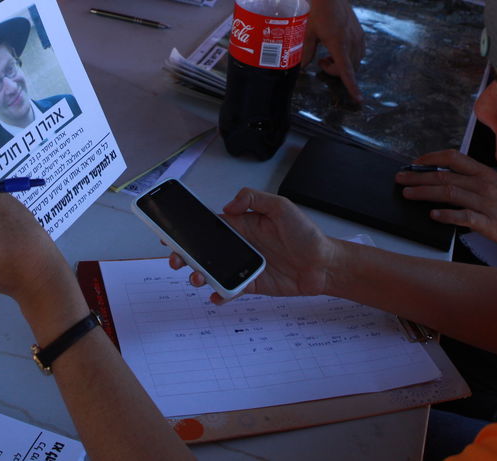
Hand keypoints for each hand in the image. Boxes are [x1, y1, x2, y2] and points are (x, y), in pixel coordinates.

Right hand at [170, 188, 336, 303]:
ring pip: (213, 271)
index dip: (190, 229)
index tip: (171, 232)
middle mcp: (241, 245)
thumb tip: (228, 206)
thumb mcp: (282, 207)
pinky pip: (230, 290)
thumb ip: (254, 199)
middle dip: (186, 255)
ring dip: (199, 275)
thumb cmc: (307, 234)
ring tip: (196, 278)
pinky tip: (216, 295)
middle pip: (205, 250)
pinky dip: (220, 295)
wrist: (325, 264)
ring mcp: (245, 265)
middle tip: (176, 259)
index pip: (210, 225)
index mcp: (243, 225)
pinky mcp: (252, 284)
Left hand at [302, 0, 363, 103]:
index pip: (346, 70)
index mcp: (339, 42)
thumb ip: (305, 51)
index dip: (352, 86)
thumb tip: (302, 67)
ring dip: (343, 64)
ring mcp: (357, 36)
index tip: (359, 99)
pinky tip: (337, 49)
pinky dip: (349, 56)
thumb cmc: (316, 7)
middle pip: (350, 68)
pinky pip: (359, 51)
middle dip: (337, 72)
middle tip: (321, 62)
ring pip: (355, 61)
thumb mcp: (306, 30)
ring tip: (327, 56)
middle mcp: (352, 41)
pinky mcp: (359, 31)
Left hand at [395, 150, 496, 253]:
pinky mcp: (491, 224)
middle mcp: (485, 185)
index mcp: (486, 173)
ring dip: (425, 193)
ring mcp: (488, 204)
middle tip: (401, 179)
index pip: (454, 158)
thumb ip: (477, 182)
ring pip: (449, 192)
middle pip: (445, 175)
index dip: (431, 159)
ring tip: (408, 194)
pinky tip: (433, 215)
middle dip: (419, 176)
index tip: (415, 163)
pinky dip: (447, 215)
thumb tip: (449, 179)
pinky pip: (465, 217)